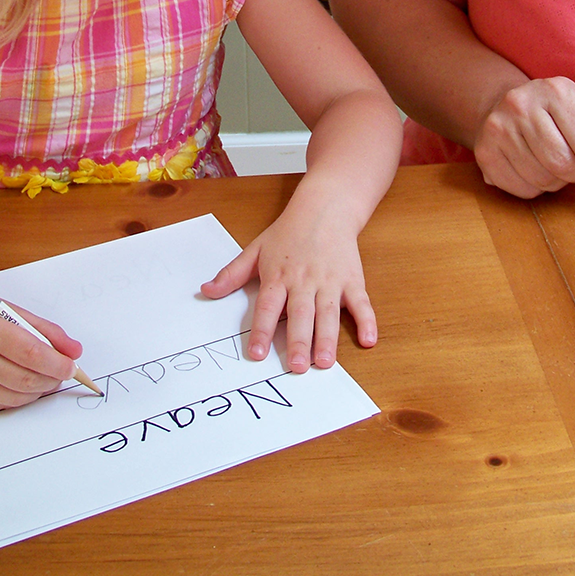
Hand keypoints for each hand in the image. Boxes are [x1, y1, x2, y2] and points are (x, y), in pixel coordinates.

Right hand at [0, 286, 82, 410]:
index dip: (56, 364)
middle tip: (62, 374)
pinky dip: (19, 398)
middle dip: (51, 380)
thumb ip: (48, 332)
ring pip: (14, 398)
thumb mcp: (15, 312)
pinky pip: (0, 405)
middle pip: (23, 379)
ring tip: (46, 378)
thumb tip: (75, 352)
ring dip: (38, 391)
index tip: (72, 367)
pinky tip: (23, 384)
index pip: (29, 352)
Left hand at [201, 211, 375, 373]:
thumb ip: (232, 274)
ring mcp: (330, 281)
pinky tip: (369, 339)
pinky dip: (367, 320)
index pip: (268, 307)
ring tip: (325, 362)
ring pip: (328, 313)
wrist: (325, 208)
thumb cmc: (289, 231)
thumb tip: (206, 290)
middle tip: (296, 367)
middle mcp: (304, 281)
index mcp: (279, 276)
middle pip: (300, 314)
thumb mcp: (256, 249)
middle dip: (299, 341)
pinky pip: (361, 302)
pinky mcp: (352, 279)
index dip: (262, 331)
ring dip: (327, 338)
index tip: (257, 354)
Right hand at [472, 76, 574, 197]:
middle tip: (573, 164)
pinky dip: (534, 189)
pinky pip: (521, 189)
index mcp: (557, 90)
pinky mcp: (484, 151)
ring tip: (552, 165)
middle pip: (563, 165)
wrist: (514, 108)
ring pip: (542, 180)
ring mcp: (498, 127)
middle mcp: (521, 103)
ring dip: (556, 182)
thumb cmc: (566, 117)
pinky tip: (533, 169)